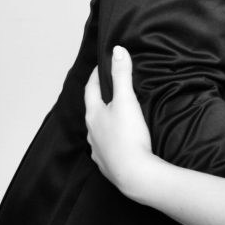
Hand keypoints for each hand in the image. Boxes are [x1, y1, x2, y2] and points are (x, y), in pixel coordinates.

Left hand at [84, 45, 156, 200]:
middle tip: (110, 87)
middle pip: (92, 109)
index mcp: (93, 114)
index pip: (91, 89)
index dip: (97, 75)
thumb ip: (122, 75)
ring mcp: (97, 149)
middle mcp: (91, 132)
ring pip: (97, 129)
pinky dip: (110, 138)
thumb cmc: (128, 135)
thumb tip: (117, 50)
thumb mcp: (126, 100)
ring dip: (104, 119)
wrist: (134, 174)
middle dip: (100, 97)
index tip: (103, 65)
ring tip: (116, 113)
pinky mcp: (107, 164)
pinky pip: (105, 146)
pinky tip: (119, 140)